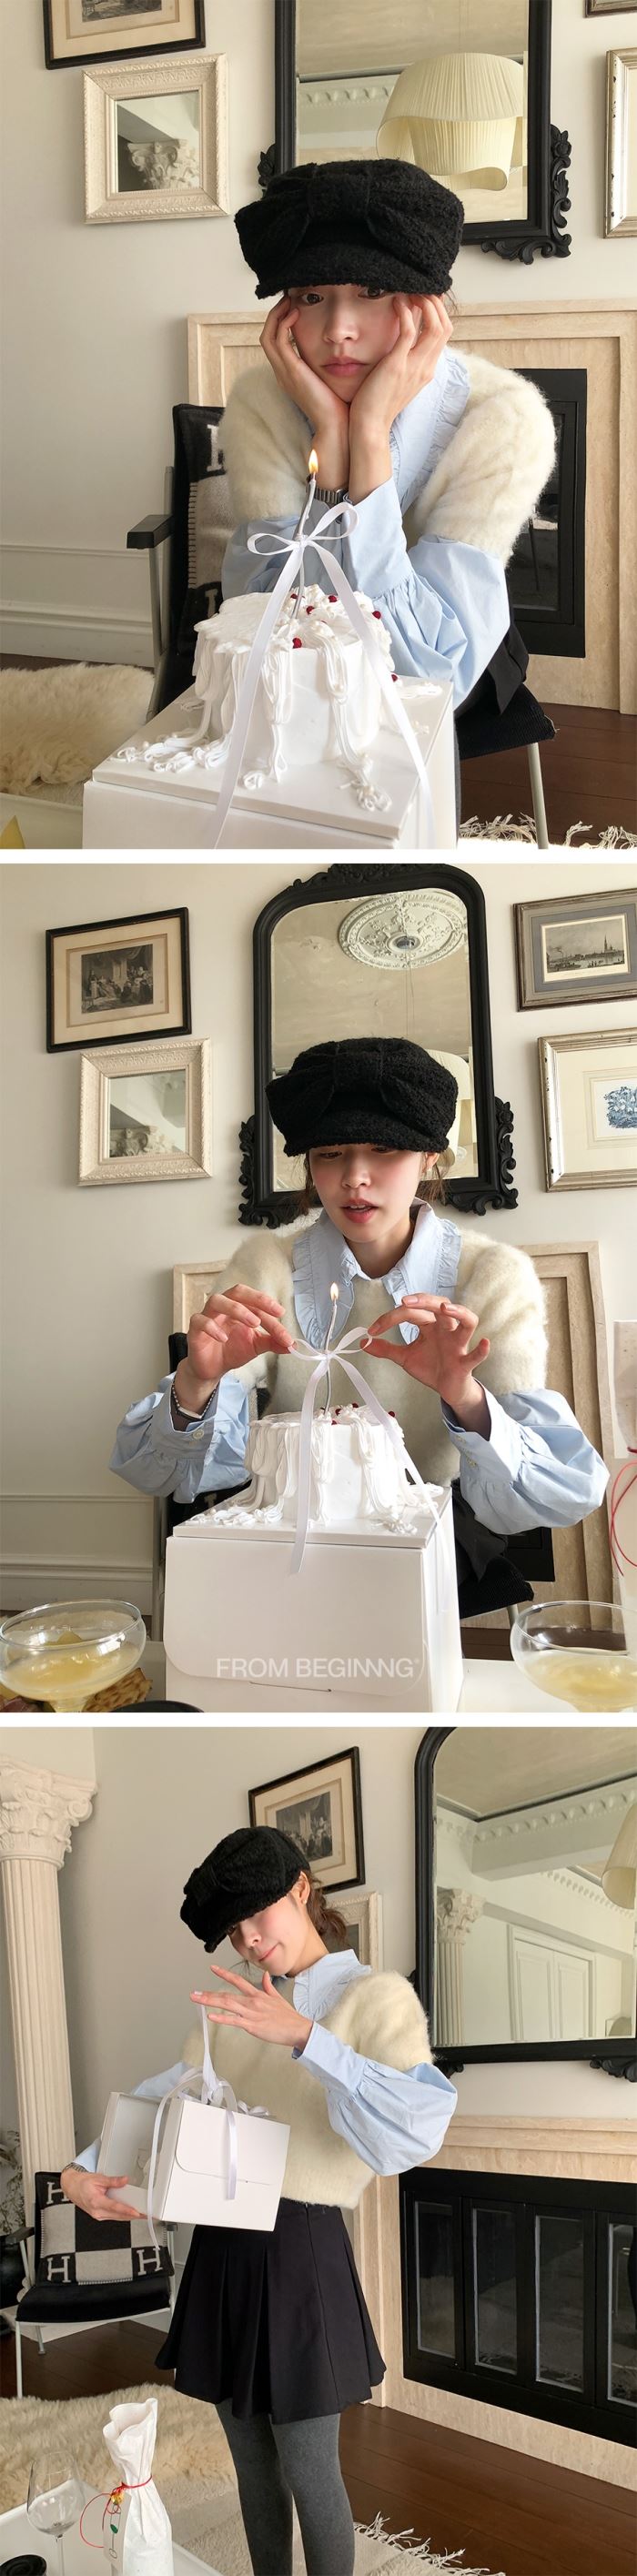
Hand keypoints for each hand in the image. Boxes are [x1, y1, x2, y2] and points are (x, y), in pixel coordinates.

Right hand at [60, 2166, 139, 2223]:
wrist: (71, 2187)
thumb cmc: (82, 2183)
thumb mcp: (98, 2178)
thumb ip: (113, 2181)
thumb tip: (124, 2180)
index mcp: (96, 2202)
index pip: (115, 2208)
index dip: (127, 2211)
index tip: (136, 2212)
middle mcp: (97, 2212)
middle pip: (119, 2216)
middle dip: (133, 2216)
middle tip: (146, 2214)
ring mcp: (98, 2215)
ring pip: (117, 2218)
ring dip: (129, 2217)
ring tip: (142, 2214)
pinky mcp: (99, 2215)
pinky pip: (114, 2217)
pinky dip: (123, 2215)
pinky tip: (130, 2213)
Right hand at [174, 1287, 296, 1411]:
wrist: (212, 1369)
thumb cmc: (232, 1350)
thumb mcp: (257, 1346)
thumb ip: (273, 1342)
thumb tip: (293, 1344)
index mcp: (240, 1308)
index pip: (257, 1305)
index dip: (272, 1313)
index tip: (284, 1323)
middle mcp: (224, 1308)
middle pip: (237, 1292)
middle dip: (257, 1299)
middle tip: (273, 1311)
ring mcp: (208, 1316)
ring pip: (217, 1301)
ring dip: (237, 1309)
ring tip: (253, 1323)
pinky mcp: (195, 1329)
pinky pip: (199, 1321)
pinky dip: (212, 1327)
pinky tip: (224, 1338)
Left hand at [192, 1965, 312, 2052]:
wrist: (297, 2028)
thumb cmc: (288, 2016)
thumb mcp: (277, 1997)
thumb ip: (268, 1986)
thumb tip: (264, 1975)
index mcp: (258, 1994)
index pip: (238, 1980)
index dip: (224, 1973)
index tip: (213, 1968)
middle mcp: (252, 2001)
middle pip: (226, 1994)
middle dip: (208, 1994)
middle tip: (194, 1993)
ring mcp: (251, 2013)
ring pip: (227, 2005)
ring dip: (210, 2002)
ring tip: (197, 2000)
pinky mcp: (252, 2025)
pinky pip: (234, 2021)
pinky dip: (222, 2018)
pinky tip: (211, 2016)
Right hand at [260, 296, 349, 489]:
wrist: (337, 426)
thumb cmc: (340, 406)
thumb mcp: (331, 380)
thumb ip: (329, 364)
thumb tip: (342, 349)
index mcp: (290, 374)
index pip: (276, 342)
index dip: (282, 321)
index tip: (296, 306)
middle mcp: (282, 372)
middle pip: (267, 335)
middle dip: (276, 313)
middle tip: (289, 297)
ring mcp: (284, 372)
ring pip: (267, 335)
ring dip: (276, 314)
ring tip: (290, 300)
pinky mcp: (290, 371)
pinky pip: (278, 340)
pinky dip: (283, 323)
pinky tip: (296, 313)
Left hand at [350, 295, 452, 444]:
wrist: (369, 427)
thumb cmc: (377, 403)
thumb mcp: (398, 380)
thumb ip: (405, 361)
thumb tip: (401, 342)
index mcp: (427, 370)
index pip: (444, 334)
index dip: (438, 311)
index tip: (425, 297)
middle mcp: (426, 367)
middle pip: (445, 326)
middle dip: (435, 303)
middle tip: (419, 289)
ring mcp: (414, 366)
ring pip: (434, 326)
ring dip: (425, 303)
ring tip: (410, 291)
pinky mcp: (397, 365)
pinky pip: (409, 331)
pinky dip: (406, 312)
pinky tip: (396, 302)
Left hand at [361, 1295, 490, 1433]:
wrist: (448, 1390)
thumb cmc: (432, 1367)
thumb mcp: (405, 1357)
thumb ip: (386, 1349)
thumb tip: (363, 1342)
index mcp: (430, 1325)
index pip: (412, 1312)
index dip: (390, 1319)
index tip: (372, 1331)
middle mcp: (446, 1329)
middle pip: (440, 1305)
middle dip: (424, 1300)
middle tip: (405, 1302)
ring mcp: (458, 1344)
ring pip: (467, 1321)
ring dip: (459, 1312)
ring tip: (445, 1308)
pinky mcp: (465, 1363)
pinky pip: (476, 1355)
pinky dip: (481, 1350)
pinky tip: (484, 1343)